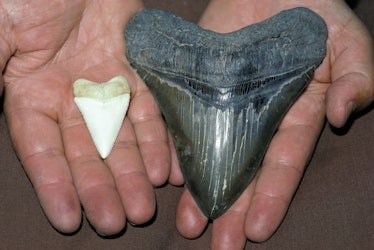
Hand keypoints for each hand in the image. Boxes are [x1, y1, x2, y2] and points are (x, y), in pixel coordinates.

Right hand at [2, 0, 171, 234]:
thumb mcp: (0, 34)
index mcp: (31, 95)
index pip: (44, 154)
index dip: (56, 187)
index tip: (68, 220)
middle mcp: (71, 100)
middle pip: (89, 155)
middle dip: (103, 189)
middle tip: (118, 221)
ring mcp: (107, 88)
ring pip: (122, 140)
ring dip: (135, 173)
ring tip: (145, 206)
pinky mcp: (137, 74)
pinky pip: (150, 113)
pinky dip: (159, 141)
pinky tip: (167, 170)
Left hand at [172, 0, 373, 247]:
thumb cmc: (314, 9)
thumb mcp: (347, 40)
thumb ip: (357, 75)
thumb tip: (347, 115)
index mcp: (294, 114)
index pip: (282, 162)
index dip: (271, 196)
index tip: (257, 229)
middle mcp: (256, 117)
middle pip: (243, 170)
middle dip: (232, 208)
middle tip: (217, 243)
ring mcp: (224, 103)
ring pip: (211, 153)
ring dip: (200, 189)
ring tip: (189, 223)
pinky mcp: (198, 85)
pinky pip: (186, 120)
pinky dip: (178, 147)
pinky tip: (169, 177)